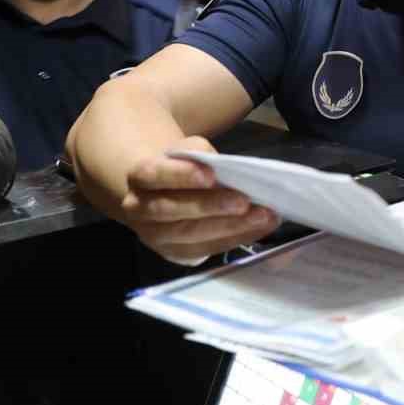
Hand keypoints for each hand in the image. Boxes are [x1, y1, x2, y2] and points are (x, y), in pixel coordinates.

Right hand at [118, 136, 278, 263]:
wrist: (165, 192)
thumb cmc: (182, 167)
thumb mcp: (188, 151)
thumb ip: (201, 154)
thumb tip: (226, 167)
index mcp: (141, 177)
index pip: (154, 175)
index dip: (181, 175)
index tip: (211, 175)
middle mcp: (141, 210)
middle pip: (171, 210)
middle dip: (210, 207)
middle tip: (243, 201)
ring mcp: (157, 236)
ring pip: (190, 235)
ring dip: (230, 227)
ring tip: (262, 216)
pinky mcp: (176, 253)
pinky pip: (206, 249)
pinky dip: (236, 238)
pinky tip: (260, 227)